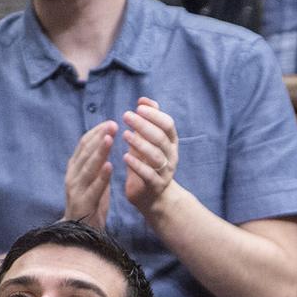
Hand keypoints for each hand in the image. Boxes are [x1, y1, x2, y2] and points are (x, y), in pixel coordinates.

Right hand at [64, 119, 115, 229]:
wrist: (81, 231)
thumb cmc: (90, 203)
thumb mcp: (93, 179)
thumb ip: (96, 163)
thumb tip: (105, 140)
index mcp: (75, 168)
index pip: (84, 145)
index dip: (96, 133)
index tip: (110, 122)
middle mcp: (73, 176)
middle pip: (85, 152)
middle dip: (99, 137)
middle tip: (113, 124)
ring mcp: (76, 189)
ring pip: (88, 167)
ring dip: (99, 152)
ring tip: (109, 138)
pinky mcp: (82, 203)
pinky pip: (93, 188)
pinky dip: (101, 176)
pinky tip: (109, 166)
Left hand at [121, 98, 180, 216]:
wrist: (154, 195)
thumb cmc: (148, 162)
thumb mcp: (150, 141)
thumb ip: (149, 121)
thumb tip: (144, 100)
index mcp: (171, 142)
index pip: (168, 124)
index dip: (154, 114)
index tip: (138, 106)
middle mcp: (171, 156)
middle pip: (160, 138)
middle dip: (144, 125)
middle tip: (126, 115)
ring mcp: (165, 171)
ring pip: (156, 156)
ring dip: (140, 143)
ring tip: (125, 135)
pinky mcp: (156, 185)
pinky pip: (148, 175)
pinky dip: (137, 165)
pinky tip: (125, 157)